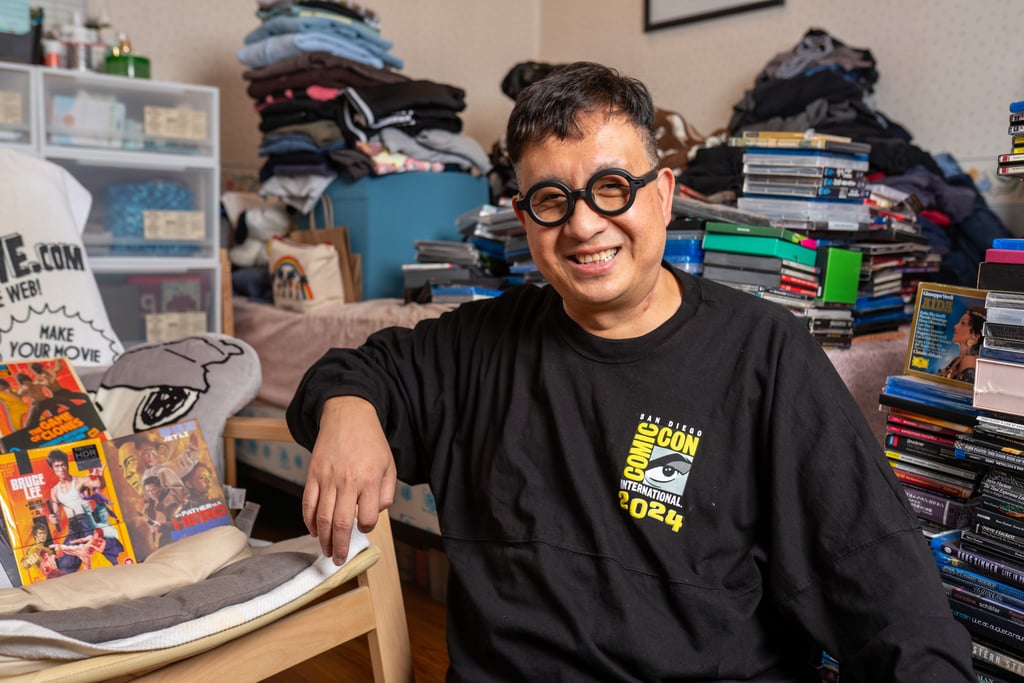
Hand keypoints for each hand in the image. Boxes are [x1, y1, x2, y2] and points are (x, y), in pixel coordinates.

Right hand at [302, 396, 396, 564]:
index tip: (364, 527)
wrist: (347, 415)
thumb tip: (376, 513)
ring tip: (326, 551)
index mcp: (369, 480)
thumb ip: (386, 491)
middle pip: (341, 523)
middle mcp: (348, 481)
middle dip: (339, 546)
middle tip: (338, 560)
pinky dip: (309, 520)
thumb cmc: (371, 441)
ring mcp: (327, 478)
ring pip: (322, 517)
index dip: (367, 527)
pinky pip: (308, 503)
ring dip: (323, 539)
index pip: (368, 516)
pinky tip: (314, 530)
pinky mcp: (313, 474)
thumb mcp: (389, 464)